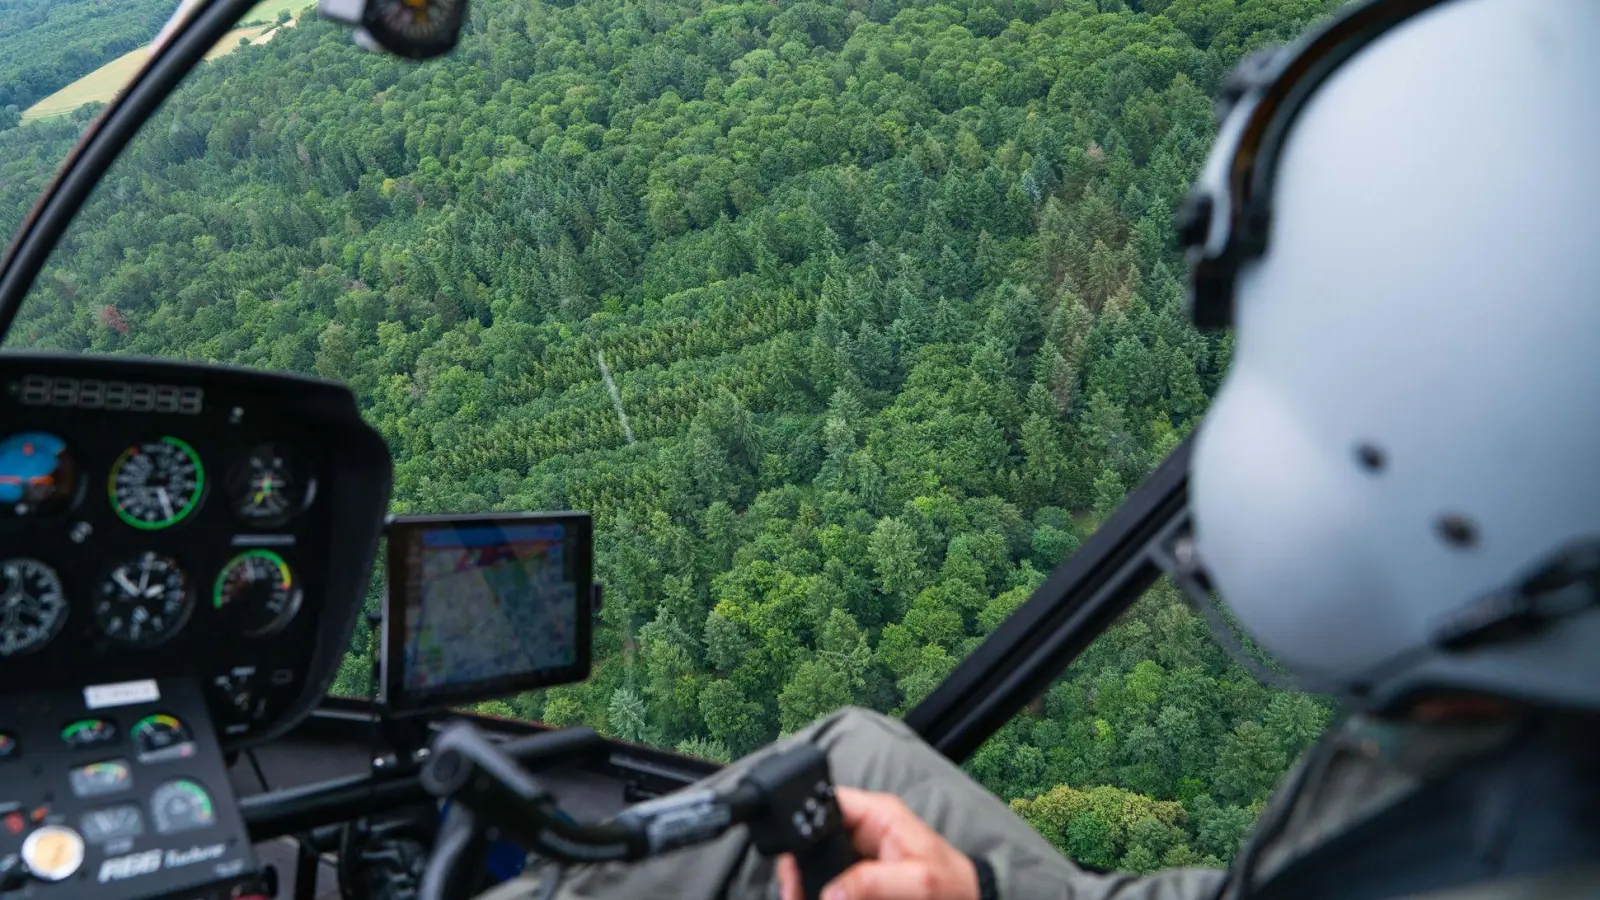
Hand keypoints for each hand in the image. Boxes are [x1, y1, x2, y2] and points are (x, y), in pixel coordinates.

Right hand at [777, 787, 978, 899]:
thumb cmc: (953, 887)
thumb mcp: (918, 882)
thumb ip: (872, 882)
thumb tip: (829, 892)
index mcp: (878, 814)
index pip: (827, 800)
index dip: (803, 821)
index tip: (791, 854)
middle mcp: (865, 828)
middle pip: (814, 834)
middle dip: (799, 861)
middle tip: (792, 889)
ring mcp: (860, 853)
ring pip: (817, 859)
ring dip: (805, 879)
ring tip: (798, 896)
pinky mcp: (861, 876)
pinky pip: (829, 879)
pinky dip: (818, 889)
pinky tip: (809, 896)